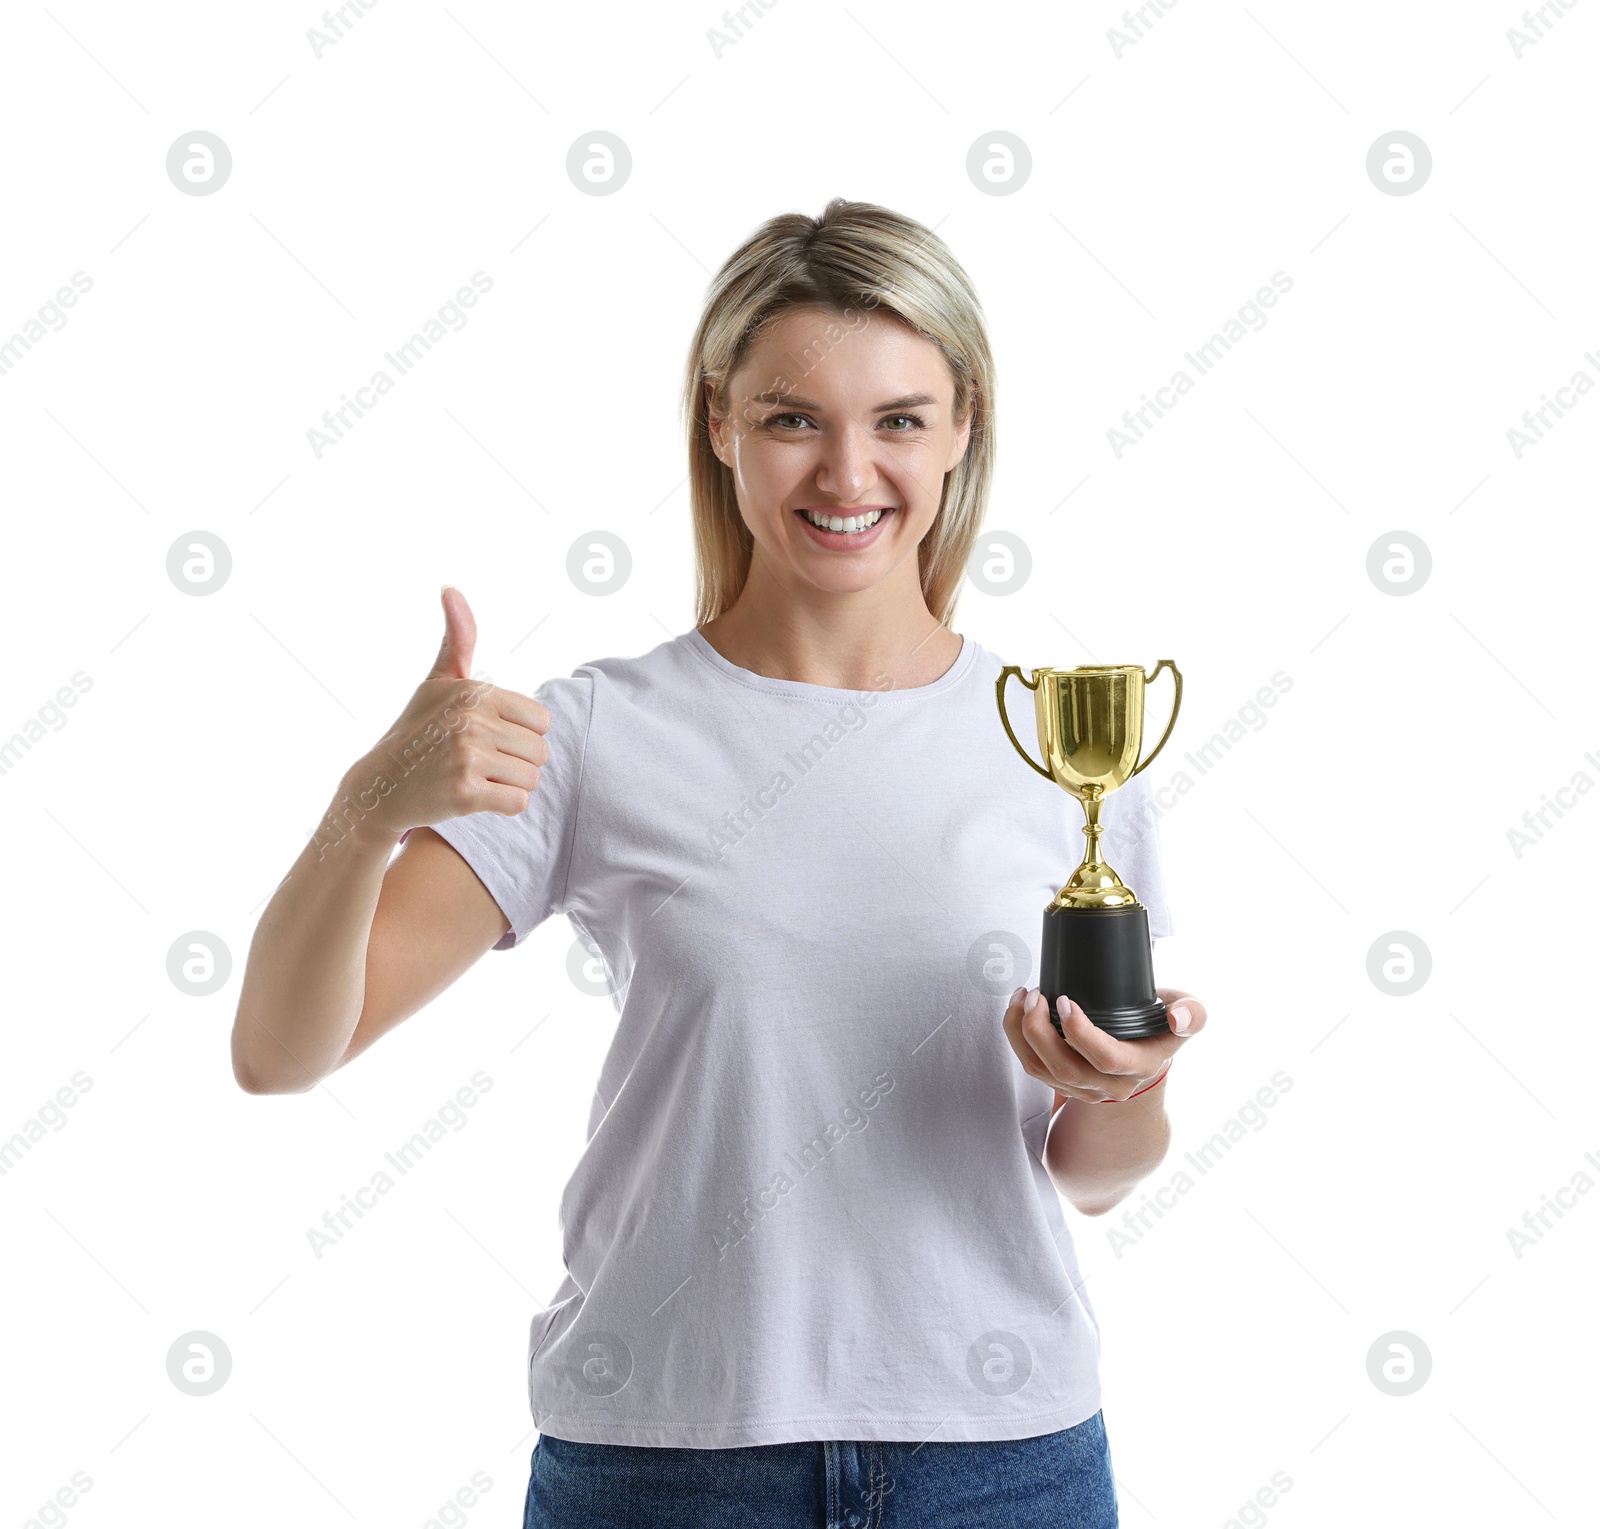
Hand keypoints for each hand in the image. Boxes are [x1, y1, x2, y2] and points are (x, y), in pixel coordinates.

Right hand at [327, 586, 551, 847]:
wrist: (379, 787)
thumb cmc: (417, 730)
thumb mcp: (438, 681)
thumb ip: (458, 639)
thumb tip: (451, 587)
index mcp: (475, 692)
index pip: (542, 720)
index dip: (520, 733)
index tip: (489, 736)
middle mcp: (471, 721)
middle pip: (540, 751)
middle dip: (517, 761)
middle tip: (480, 761)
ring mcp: (467, 758)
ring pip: (532, 778)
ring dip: (510, 784)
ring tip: (477, 777)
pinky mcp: (465, 794)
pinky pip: (518, 803)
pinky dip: (502, 805)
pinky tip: (475, 796)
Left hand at [1001, 985, 1207, 1103]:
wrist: (1147, 1053)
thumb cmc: (1163, 1025)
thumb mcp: (1189, 1014)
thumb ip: (1193, 1013)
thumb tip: (1179, 1018)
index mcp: (1141, 1065)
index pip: (1107, 1059)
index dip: (1081, 1033)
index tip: (1065, 1000)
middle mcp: (1112, 1084)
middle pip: (1066, 1068)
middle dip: (1040, 1031)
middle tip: (1035, 995)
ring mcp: (1085, 1088)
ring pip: (1042, 1070)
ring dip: (1022, 1033)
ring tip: (1021, 997)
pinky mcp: (1063, 1083)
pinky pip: (1032, 1066)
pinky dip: (1017, 1038)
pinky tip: (1018, 1010)